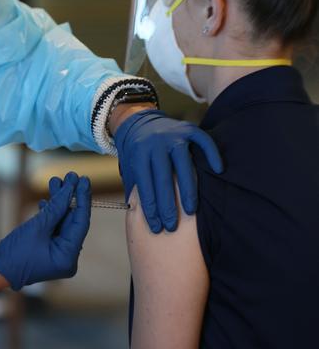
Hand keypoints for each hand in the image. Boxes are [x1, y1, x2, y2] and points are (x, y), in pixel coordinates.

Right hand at [0, 172, 91, 290]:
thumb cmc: (15, 252)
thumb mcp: (37, 227)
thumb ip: (56, 207)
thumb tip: (70, 188)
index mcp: (68, 257)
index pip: (80, 223)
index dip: (82, 199)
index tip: (83, 180)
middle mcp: (67, 257)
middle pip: (72, 221)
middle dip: (69, 198)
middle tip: (70, 176)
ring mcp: (58, 254)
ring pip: (62, 222)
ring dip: (58, 203)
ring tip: (55, 181)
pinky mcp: (48, 250)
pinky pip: (54, 228)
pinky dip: (51, 214)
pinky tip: (46, 201)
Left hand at [114, 110, 222, 233]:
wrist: (140, 121)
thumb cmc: (137, 152)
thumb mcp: (130, 165)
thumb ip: (135, 184)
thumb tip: (138, 214)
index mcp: (138, 152)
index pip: (145, 184)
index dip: (150, 207)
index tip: (156, 226)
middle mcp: (155, 142)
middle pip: (163, 178)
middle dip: (167, 205)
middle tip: (172, 226)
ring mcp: (173, 135)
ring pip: (183, 164)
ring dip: (187, 190)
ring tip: (190, 211)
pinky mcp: (189, 128)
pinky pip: (203, 141)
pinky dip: (212, 154)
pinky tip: (218, 170)